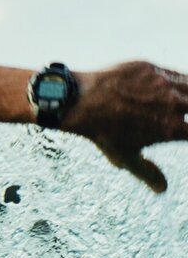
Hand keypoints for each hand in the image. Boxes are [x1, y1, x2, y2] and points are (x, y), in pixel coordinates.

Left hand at [66, 61, 187, 192]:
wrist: (81, 102)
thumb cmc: (102, 133)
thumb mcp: (125, 157)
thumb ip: (147, 172)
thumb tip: (163, 189)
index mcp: (171, 129)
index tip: (184, 135)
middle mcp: (174, 104)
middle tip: (182, 121)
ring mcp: (164, 84)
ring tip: (182, 103)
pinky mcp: (152, 68)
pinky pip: (174, 73)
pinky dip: (180, 81)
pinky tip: (176, 88)